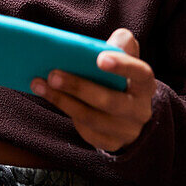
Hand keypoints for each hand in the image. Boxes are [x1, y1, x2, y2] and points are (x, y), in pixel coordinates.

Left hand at [30, 28, 155, 152]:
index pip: (141, 73)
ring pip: (92, 118)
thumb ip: (121, 44)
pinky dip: (67, 113)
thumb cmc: (121, 78)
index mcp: (145, 85)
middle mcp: (140, 110)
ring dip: (62, 101)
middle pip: (110, 101)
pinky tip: (51, 98)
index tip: (99, 58)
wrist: (129, 113)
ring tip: (39, 84)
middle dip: (79, 87)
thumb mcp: (126, 59)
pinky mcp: (111, 143)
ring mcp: (126, 130)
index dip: (123, 66)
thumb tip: (107, 42)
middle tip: (53, 74)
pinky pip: (86, 132)